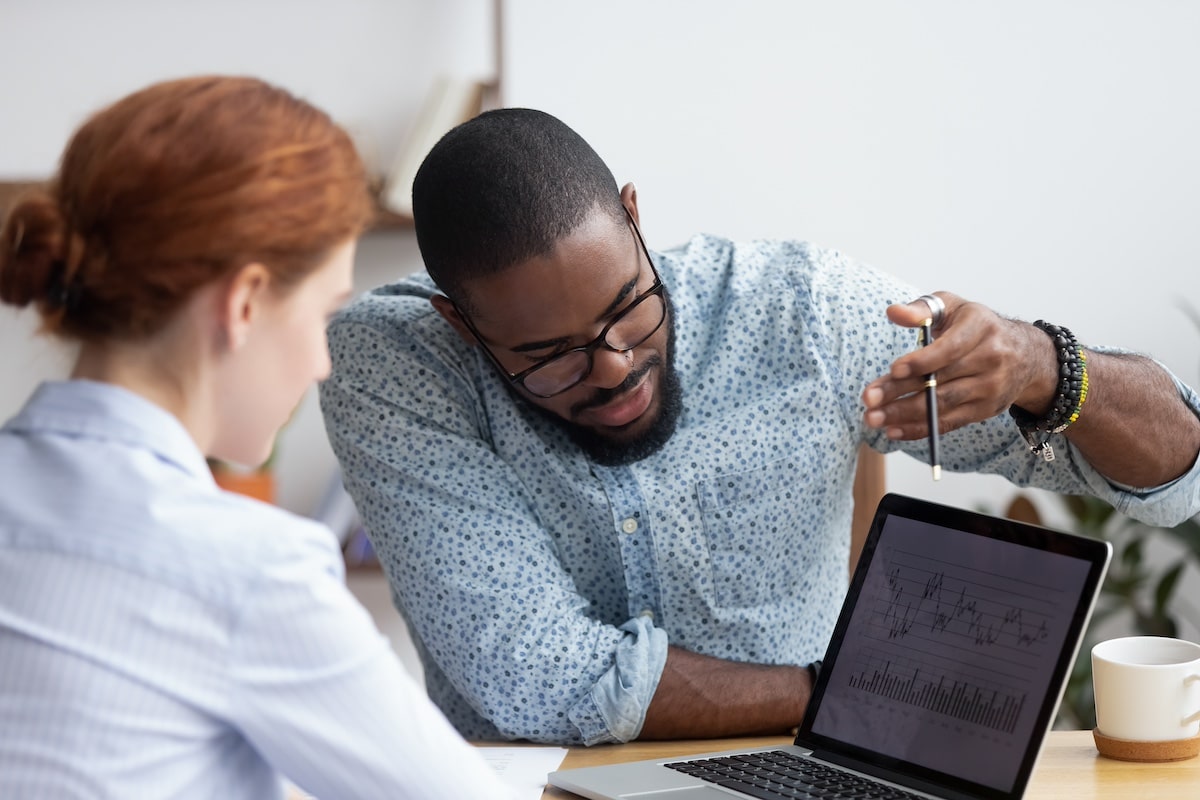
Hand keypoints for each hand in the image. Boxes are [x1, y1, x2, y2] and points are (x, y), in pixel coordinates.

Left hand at [861, 292, 1055, 439]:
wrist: (1026, 354)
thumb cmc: (976, 327)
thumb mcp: (953, 308)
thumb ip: (922, 309)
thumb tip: (893, 312)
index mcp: (980, 328)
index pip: (949, 349)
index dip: (921, 361)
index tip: (893, 370)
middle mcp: (990, 359)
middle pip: (939, 380)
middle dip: (900, 392)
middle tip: (868, 400)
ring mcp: (990, 388)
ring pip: (942, 405)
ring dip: (904, 414)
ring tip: (873, 418)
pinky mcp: (985, 410)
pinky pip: (949, 423)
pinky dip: (920, 429)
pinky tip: (894, 431)